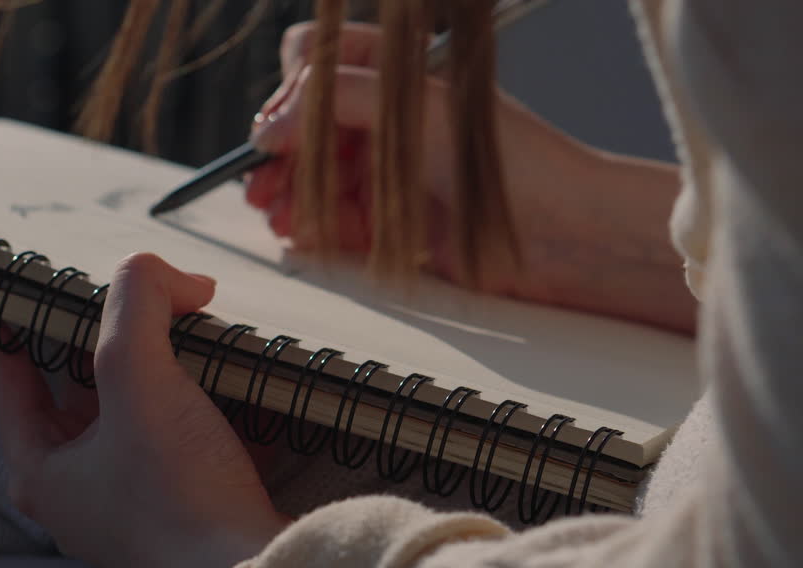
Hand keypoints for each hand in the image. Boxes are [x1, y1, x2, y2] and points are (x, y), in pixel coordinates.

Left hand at [0, 253, 289, 567]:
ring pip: (142, 409)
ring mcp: (138, 502)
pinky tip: (242, 377)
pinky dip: (215, 404)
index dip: (0, 318)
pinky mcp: (192, 508)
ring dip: (167, 365)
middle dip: (106, 335)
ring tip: (191, 320)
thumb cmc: (177, 495)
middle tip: (126, 291)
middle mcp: (82, 489)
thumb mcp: (139, 378)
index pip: (3, 373)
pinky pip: (194, 438)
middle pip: (79, 386)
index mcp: (43, 466)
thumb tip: (173, 277)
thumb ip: (137, 304)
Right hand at [244, 21, 592, 301]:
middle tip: (264, 190)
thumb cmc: (513, 164)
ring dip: (294, 198)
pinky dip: (319, 230)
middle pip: (306, 128)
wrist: (567, 235)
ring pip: (315, 178)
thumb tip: (267, 126)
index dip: (289, 97)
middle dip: (282, 159)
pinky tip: (310, 239)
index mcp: (396, 74)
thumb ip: (339, 101)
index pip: (317, 64)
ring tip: (284, 220)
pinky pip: (337, 221)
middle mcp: (389, 118)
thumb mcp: (419, 111)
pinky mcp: (393, 220)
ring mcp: (389, 169)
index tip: (277, 135)